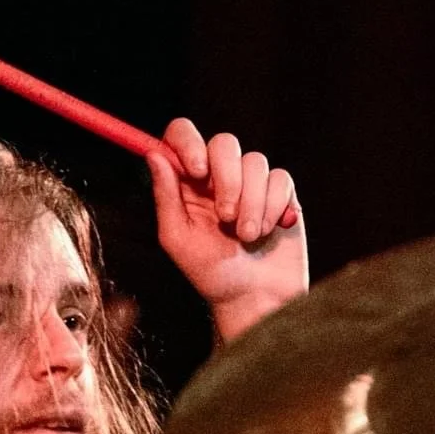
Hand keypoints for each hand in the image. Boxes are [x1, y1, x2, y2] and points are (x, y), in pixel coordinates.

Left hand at [145, 119, 307, 337]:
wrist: (255, 297)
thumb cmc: (211, 274)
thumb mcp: (178, 239)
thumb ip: (166, 196)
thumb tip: (154, 155)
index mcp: (187, 183)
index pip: (182, 136)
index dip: (189, 142)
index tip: (196, 170)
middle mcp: (217, 176)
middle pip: (224, 143)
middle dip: (227, 180)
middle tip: (225, 217)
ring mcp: (251, 182)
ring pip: (255, 162)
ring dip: (251, 204)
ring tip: (247, 236)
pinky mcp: (280, 192)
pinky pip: (280, 179)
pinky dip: (273, 207)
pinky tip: (269, 230)